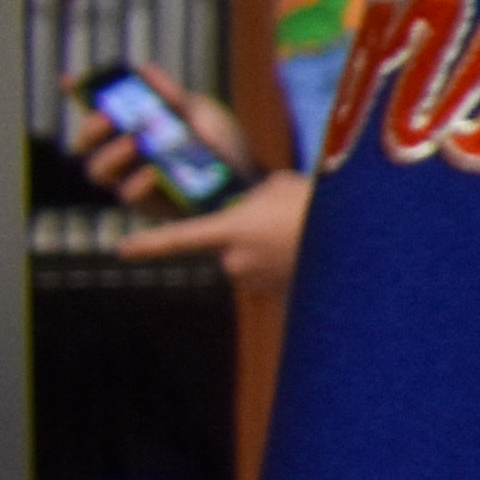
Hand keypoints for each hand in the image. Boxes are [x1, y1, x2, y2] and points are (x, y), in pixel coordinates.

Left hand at [123, 169, 309, 293]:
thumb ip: (254, 194)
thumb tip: (251, 204)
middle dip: (246, 235)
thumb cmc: (316, 208)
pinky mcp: (279, 295)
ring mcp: (256, 281)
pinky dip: (286, 264)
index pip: (178, 239)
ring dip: (268, 249)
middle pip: (227, 246)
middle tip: (280, 220)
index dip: (148, 244)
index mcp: (230, 230)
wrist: (356, 244)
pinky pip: (273, 275)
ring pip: (251, 261)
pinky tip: (308, 252)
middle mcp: (235, 261)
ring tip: (300, 234)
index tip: (123, 249)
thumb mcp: (280, 184)